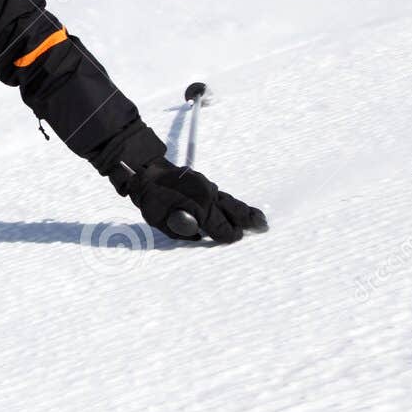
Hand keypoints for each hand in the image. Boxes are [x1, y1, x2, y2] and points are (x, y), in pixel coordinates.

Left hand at [126, 159, 267, 243]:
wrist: (147, 172)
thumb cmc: (151, 199)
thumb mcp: (160, 221)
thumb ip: (181, 231)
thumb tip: (199, 236)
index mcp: (200, 207)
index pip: (222, 227)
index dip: (230, 235)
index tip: (235, 239)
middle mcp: (209, 196)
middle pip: (235, 211)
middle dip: (249, 221)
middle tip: (264, 228)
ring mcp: (208, 187)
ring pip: (232, 202)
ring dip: (245, 212)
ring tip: (261, 220)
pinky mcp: (206, 183)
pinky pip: (223, 196)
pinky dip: (233, 204)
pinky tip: (239, 209)